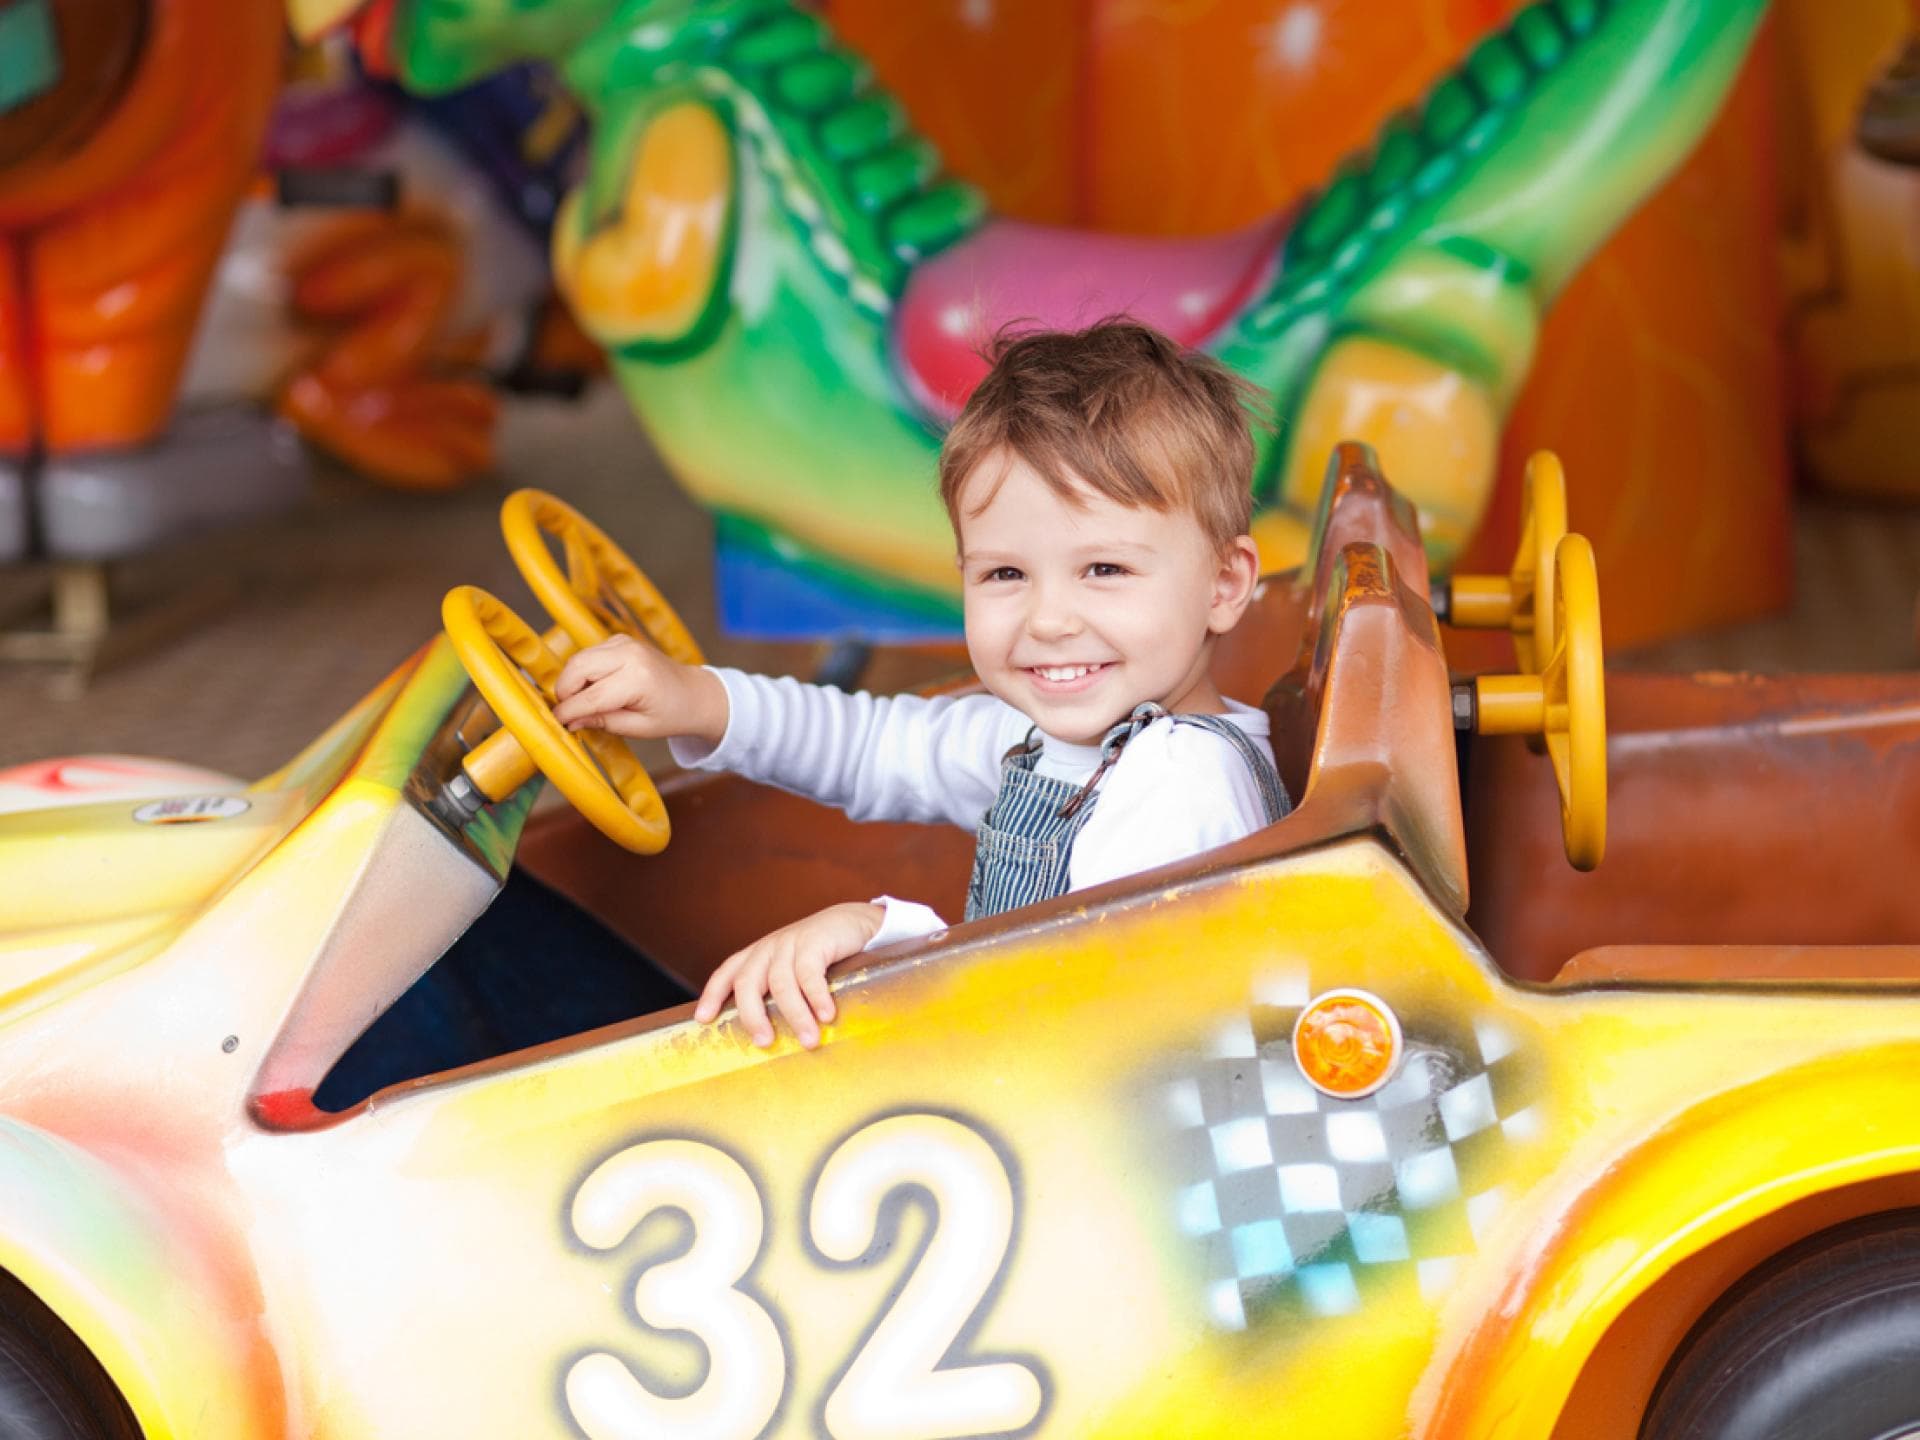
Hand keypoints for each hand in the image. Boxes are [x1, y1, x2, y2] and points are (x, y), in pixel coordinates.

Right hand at [551, 633, 726, 740]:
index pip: (591, 695)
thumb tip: (571, 720)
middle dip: (565, 692)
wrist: (694, 693)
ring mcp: (624, 642)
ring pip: (579, 658)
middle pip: (577, 667)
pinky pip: (588, 654)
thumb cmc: (671, 714)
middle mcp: (630, 654)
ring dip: (572, 682)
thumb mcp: (639, 728)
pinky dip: (582, 672)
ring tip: (583, 704)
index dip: (569, 711)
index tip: (557, 723)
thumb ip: (603, 722)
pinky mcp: (619, 640)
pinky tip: (594, 690)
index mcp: (638, 679)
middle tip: (568, 713)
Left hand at [694, 902, 884, 1048]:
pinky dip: (817, 997)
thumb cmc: (821, 955)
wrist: (854, 922)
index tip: (703, 1019)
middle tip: (764, 1042)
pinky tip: (826, 1015)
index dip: (712, 995)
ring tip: (810, 1040)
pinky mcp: (814, 942)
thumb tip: (771, 1037)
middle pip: (748, 983)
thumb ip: (777, 992)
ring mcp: (790, 944)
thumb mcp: (792, 969)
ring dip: (795, 1015)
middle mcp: (768, 949)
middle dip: (752, 1016)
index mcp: (758, 956)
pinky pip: (810, 974)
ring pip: (781, 984)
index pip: (727, 973)